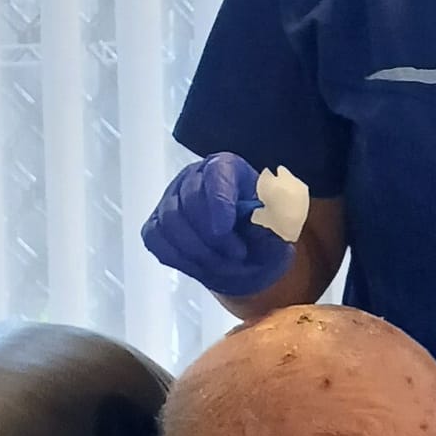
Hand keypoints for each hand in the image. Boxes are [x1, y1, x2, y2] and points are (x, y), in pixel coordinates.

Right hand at [142, 152, 297, 300]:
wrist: (246, 256)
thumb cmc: (263, 234)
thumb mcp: (279, 227)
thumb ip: (274, 223)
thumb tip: (262, 225)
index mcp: (228, 168)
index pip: (217, 173)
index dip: (218, 200)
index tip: (225, 229)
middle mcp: (194, 177)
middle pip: (190, 200)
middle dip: (212, 236)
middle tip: (237, 256)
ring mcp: (171, 199)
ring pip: (170, 222)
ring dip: (197, 251)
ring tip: (223, 266)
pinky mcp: (157, 223)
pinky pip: (156, 238)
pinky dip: (177, 257)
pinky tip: (200, 267)